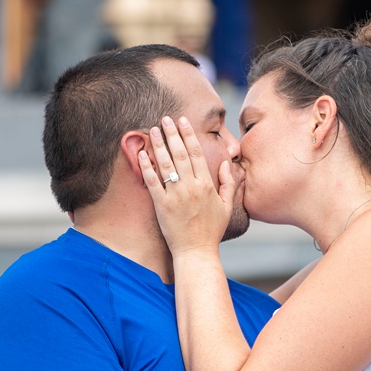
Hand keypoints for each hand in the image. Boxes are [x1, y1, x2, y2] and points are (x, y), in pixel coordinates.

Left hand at [139, 116, 236, 254]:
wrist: (196, 252)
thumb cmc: (212, 230)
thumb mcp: (227, 206)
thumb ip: (228, 182)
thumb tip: (225, 162)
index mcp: (207, 184)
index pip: (196, 153)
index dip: (189, 135)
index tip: (183, 121)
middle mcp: (191, 187)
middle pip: (180, 153)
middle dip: (172, 133)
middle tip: (165, 118)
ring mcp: (175, 196)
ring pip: (166, 164)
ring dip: (158, 145)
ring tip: (152, 130)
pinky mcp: (161, 205)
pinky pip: (152, 182)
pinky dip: (146, 167)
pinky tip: (142, 153)